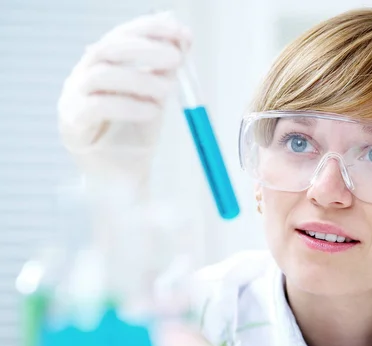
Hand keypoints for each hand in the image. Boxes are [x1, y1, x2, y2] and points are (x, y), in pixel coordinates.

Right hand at [57, 12, 191, 184]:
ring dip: (140, 79)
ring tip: (168, 90)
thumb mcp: (157, 95)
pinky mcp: (73, 124)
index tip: (181, 32)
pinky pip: (97, 108)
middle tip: (176, 57)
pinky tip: (152, 111)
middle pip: (108, 49)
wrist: (124, 175)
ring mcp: (74, 98)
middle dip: (145, 49)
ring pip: (101, 76)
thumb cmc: (136, 133)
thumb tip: (183, 36)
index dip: (150, 29)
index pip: (121, 34)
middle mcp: (84, 75)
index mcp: (103, 64)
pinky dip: (129, 106)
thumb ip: (166, 68)